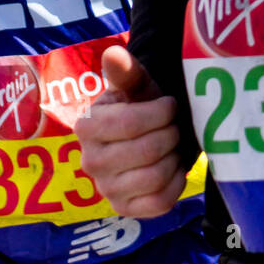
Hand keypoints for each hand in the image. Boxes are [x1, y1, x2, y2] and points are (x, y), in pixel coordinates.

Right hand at [75, 46, 184, 216]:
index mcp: (87, 126)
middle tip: (173, 127)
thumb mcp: (137, 86)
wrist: (152, 136)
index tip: (169, 105)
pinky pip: (160, 203)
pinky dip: (176, 184)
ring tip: (173, 146)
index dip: (159, 113)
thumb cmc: (143, 106)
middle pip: (147, 151)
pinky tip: (174, 169)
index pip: (129, 123)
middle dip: (170, 135)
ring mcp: (106, 189)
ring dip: (174, 158)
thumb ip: (126, 72)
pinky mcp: (125, 209)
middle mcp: (90, 161)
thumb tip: (113, 54)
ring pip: (155, 178)